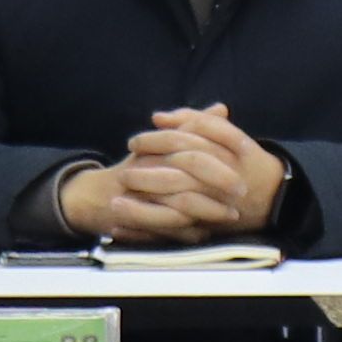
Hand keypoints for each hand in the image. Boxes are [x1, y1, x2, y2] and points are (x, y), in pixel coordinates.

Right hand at [68, 105, 286, 241]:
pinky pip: (166, 227)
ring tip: (231, 215)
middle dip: (219, 179)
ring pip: (180, 200)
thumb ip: (193, 126)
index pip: (192, 140)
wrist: (95, 197)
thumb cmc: (137, 169)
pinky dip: (188, 231)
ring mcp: (141, 193)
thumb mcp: (163, 145)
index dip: (221, 149)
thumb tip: (222, 108)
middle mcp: (149, 165)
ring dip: (209, 209)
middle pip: (189, 167)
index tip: (246, 157)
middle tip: (242, 190)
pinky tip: (206, 233)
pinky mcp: (135, 219)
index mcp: (158, 146)